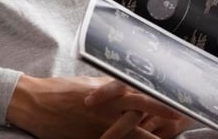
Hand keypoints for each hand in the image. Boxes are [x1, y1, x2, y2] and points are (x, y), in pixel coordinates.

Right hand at [7, 75, 184, 138]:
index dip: (161, 96)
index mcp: (111, 89)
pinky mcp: (92, 137)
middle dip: (164, 113)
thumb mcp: (91, 85)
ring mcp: (102, 122)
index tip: (178, 98)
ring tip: (164, 138)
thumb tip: (128, 89)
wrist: (36, 102)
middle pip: (144, 108)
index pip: (143, 91)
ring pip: (133, 130)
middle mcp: (110, 104)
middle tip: (181, 117)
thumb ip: (112, 89)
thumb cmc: (62, 90)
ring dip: (149, 135)